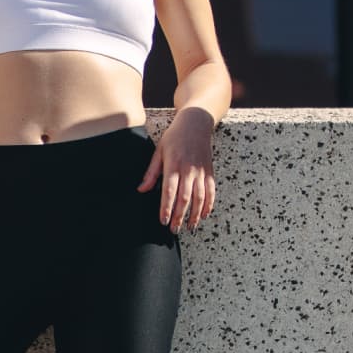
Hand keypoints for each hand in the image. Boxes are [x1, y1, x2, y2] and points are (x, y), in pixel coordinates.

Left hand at [137, 107, 217, 230]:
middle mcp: (188, 170)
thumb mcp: (159, 151)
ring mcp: (201, 171)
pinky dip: (208, 205)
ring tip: (190, 227)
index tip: (164, 221)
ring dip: (195, 215)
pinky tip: (204, 215)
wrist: (196, 123)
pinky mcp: (209, 171)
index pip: (169, 191)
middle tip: (174, 230)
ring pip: (199, 197)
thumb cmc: (174, 137)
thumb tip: (141, 190)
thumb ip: (151, 172)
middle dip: (179, 216)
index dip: (167, 208)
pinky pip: (211, 191)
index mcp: (173, 165)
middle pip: (184, 198)